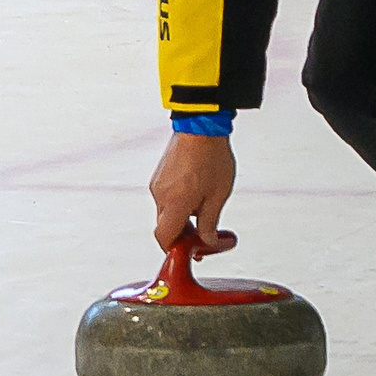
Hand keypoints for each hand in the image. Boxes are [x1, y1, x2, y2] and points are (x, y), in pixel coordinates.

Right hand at [150, 131, 237, 255]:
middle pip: (166, 226)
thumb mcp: (218, 196)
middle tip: (205, 233)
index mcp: (174, 204)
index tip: (193, 250)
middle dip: (184, 232)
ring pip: (167, 211)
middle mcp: (160, 195)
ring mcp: (157, 183)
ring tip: (206, 204)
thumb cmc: (211, 157)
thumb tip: (207, 241)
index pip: (164, 239)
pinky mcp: (159, 173)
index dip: (176, 249)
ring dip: (183, 215)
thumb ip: (210, 223)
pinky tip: (197, 191)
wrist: (201, 125)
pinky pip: (166, 196)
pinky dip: (179, 201)